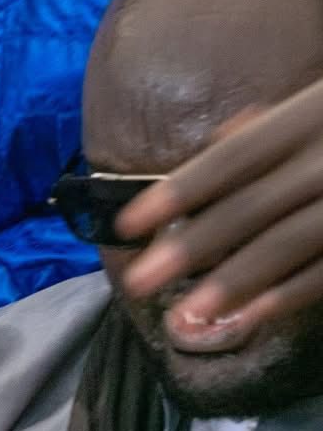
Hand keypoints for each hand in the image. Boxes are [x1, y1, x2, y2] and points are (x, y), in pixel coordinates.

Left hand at [116, 76, 322, 335]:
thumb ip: (280, 122)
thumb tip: (218, 139)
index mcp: (318, 111)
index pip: (237, 156)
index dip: (180, 190)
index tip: (126, 224)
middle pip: (255, 203)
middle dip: (194, 246)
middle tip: (139, 283)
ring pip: (293, 241)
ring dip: (236, 282)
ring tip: (186, 318)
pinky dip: (291, 295)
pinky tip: (249, 319)